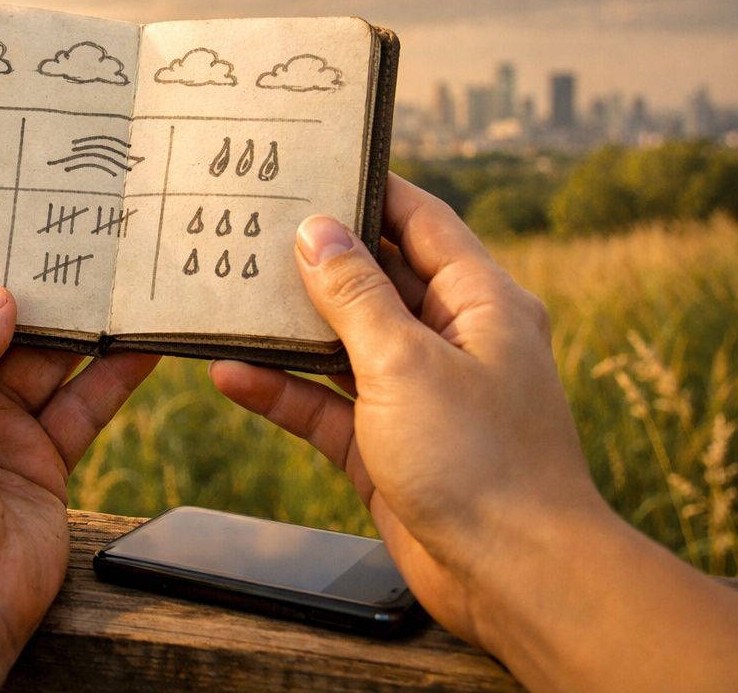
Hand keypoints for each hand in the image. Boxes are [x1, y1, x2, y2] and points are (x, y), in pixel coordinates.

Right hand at [210, 174, 601, 650]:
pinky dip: (282, 391)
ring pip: (341, 343)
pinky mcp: (386, 447)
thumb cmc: (480, 460)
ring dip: (287, 327)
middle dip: (314, 257)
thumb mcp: (404, 361)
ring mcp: (417, 395)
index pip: (421, 221)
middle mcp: (450, 341)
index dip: (370, 188)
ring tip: (225, 292)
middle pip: (373, 279)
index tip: (313, 160)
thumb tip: (316, 230)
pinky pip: (324, 405)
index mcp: (479, 303)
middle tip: (249, 222)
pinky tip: (230, 374)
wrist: (513, 578)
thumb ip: (354, 293)